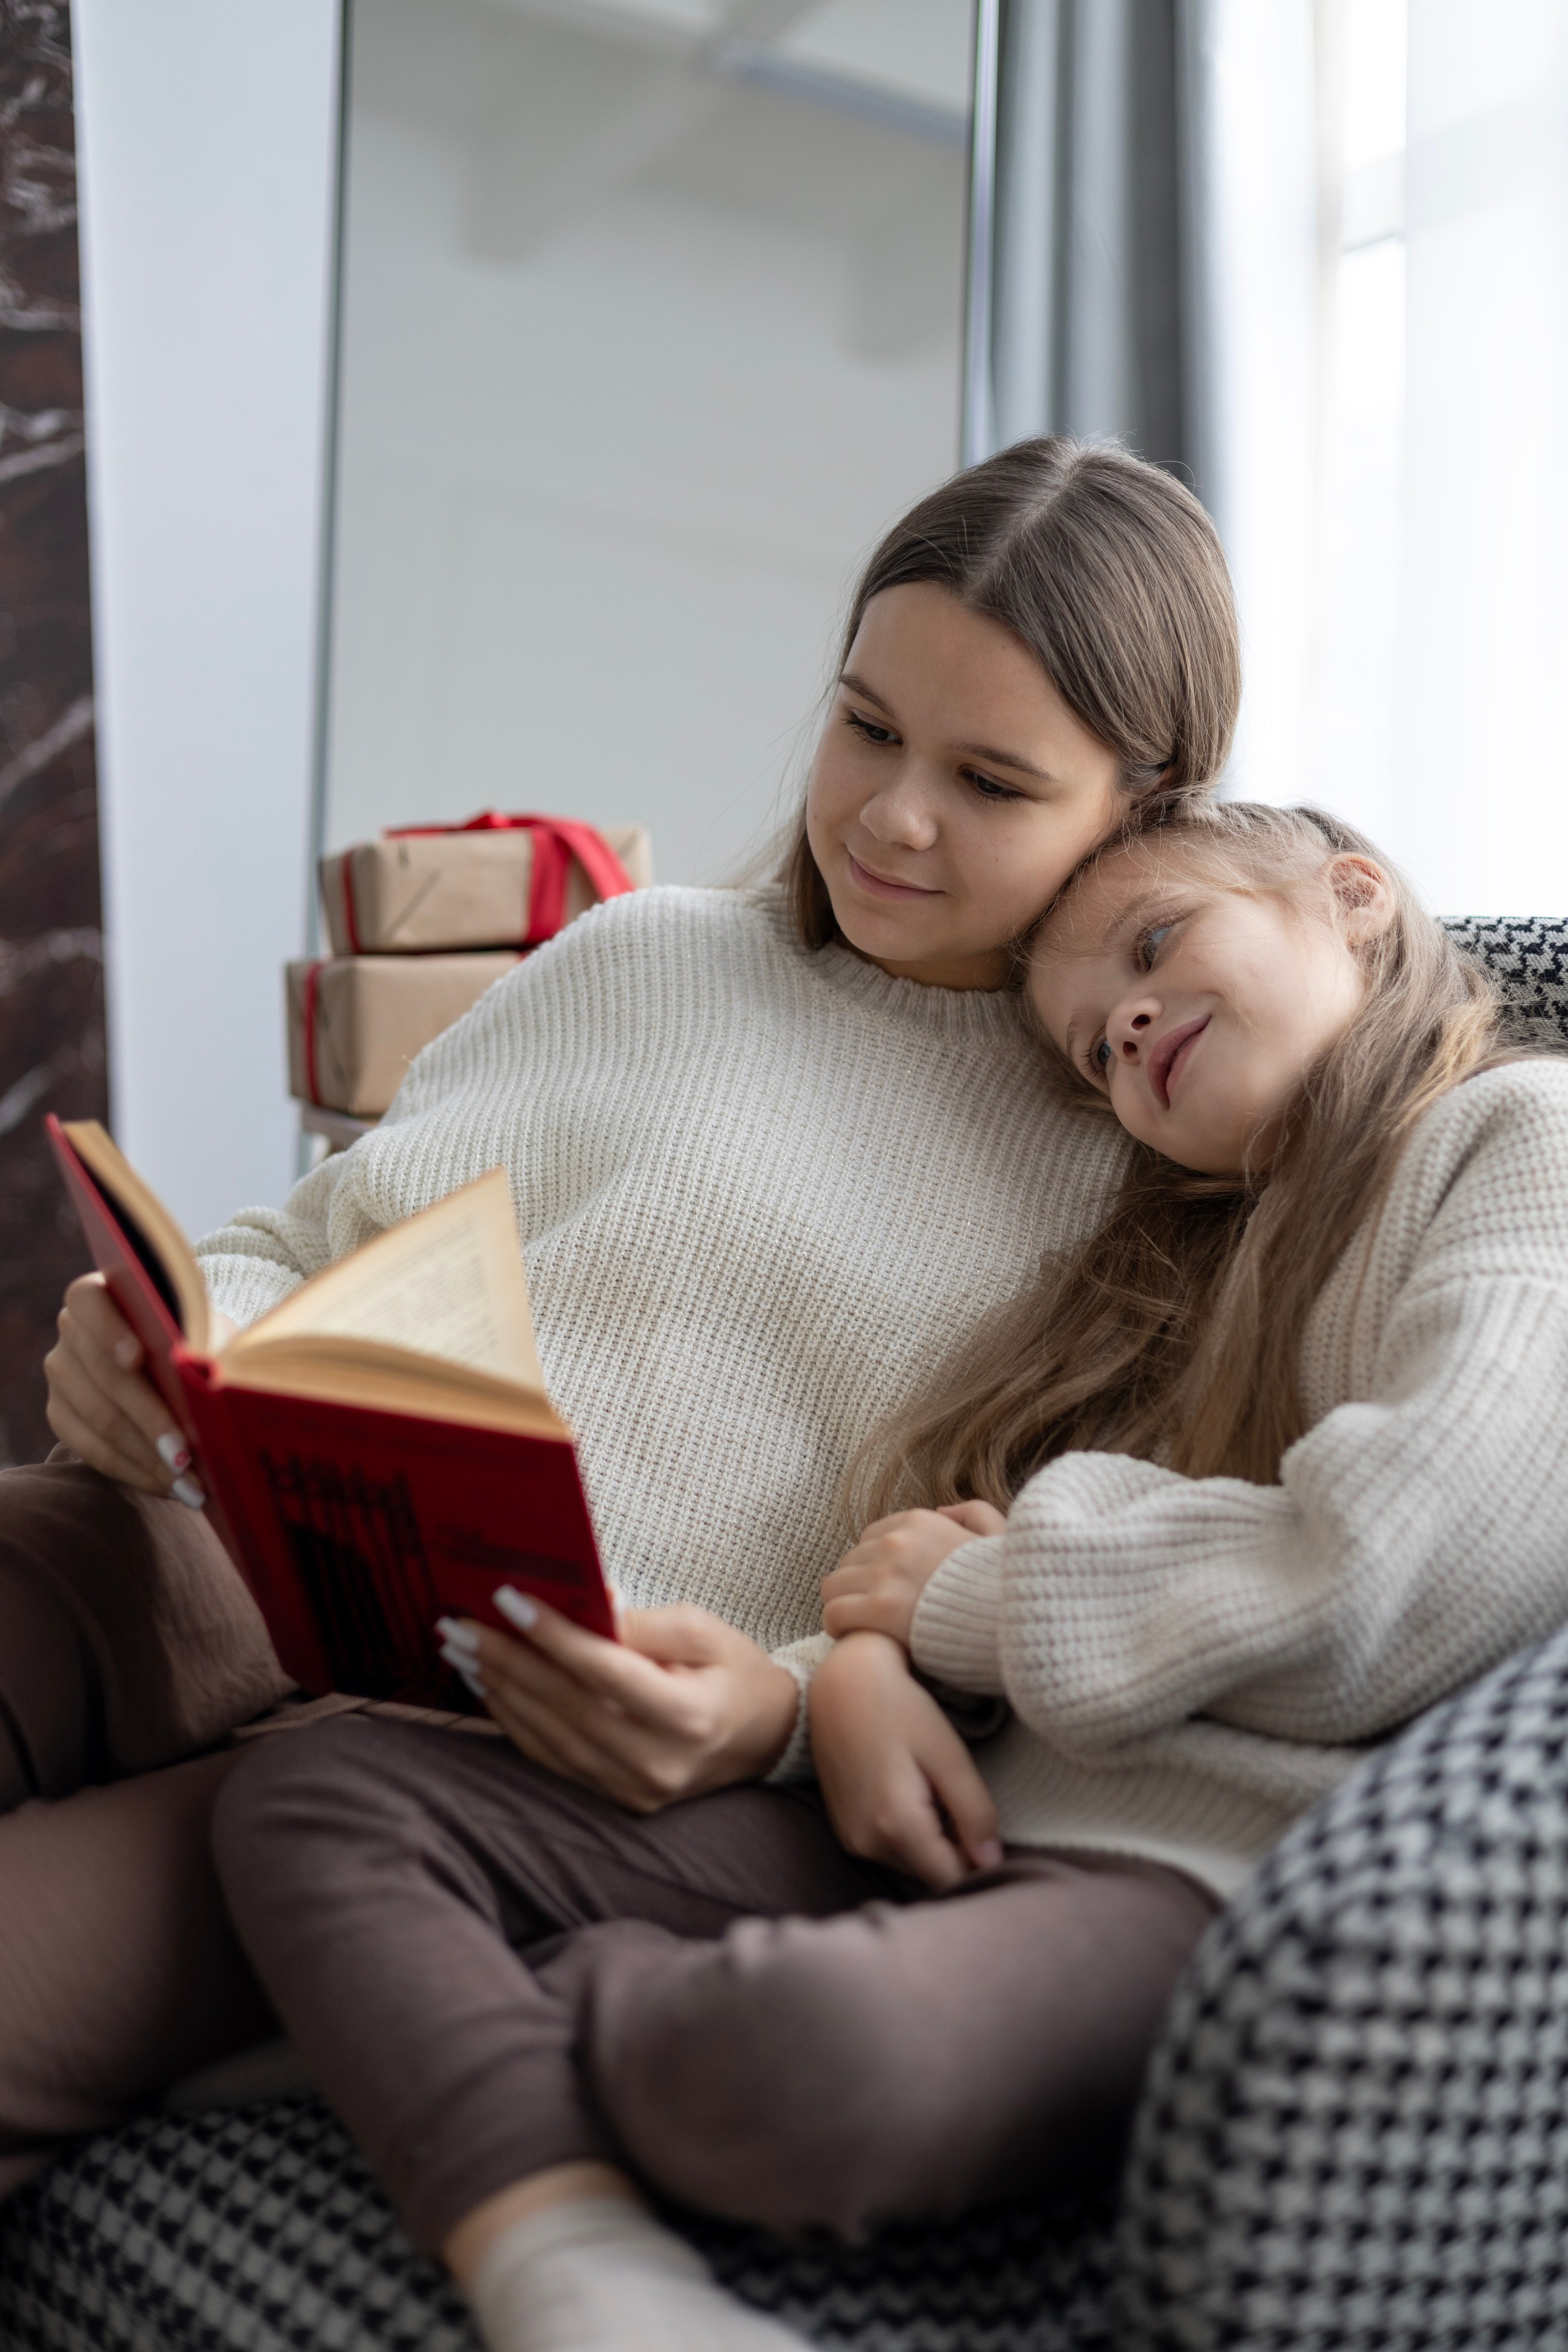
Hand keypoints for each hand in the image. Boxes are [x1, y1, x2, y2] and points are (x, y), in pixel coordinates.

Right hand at [43, 1273, 226, 1499]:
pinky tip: (173, 1488)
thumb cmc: (188, 1332)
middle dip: (151, 1421)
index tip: (138, 1357)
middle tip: (188, 1455)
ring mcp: (61, 1376)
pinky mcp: (62, 1416)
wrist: (168, 1350)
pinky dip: (139, 1473)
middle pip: (106, 1378)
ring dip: (151, 1459)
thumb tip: (217, 1379)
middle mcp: (68, 1332)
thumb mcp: (197, 1325)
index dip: (113, 1330)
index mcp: (94, 1294)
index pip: (91, 1304)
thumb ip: (198, 1340)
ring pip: (101, 1423)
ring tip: (193, 1484)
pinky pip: (95, 1452)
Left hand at [439, 1594, 800, 1812]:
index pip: (605, 1671)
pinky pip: (552, 1758)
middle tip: (459, 1624)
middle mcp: (657, 1762)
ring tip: (460, 1650)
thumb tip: (587, 1603)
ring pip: (549, 1735)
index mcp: (687, 1716)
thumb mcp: (702, 1630)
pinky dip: (515, 1720)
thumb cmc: (731, 1670)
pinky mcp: (617, 1798)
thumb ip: (642, 1623)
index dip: (552, 1634)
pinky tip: (490, 1686)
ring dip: (499, 1689)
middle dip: (506, 1660)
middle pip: (565, 1704)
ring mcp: (634, 1788)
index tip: (506, 1598)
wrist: (763, 1735)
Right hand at [810, 1631, 1001, 1889]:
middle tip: (954, 1793)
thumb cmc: (900, 1708)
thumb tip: (992, 1861)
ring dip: (931, 1839)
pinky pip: (889, 1849)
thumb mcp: (949, 1755)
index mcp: (897, 1827)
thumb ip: (975, 1812)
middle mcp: (867, 1844)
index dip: (978, 1860)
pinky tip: (909, 1789)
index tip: (982, 1822)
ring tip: (930, 1786)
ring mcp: (851, 1839)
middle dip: (954, 1848)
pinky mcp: (844, 1829)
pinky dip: (908, 1832)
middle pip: (931, 1874)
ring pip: (911, 1863)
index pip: (953, 1880)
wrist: (842, 1682)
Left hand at [820, 1500, 1006, 1646]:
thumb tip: (941, 1512)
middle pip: (850, 1562)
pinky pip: (834, 1613)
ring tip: (862, 1626)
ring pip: (833, 1586)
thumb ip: (973, 1514)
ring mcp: (886, 1574)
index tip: (886, 1589)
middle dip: (858, 1587)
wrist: (1015, 1621)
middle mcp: (897, 1541)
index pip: (871, 1538)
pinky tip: (855, 1637)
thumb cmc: (1008, 1585)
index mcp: (920, 1521)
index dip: (875, 1567)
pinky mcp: (879, 1609)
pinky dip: (839, 1627)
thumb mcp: (998, 1535)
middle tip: (873, 1613)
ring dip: (844, 1606)